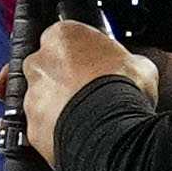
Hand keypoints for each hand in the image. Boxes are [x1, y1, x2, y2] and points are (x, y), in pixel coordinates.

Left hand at [13, 16, 145, 166]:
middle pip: (47, 68)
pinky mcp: (31, 126)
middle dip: (64, 80)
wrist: (113, 129)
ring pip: (41, 100)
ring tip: (86, 118)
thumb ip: (126, 60)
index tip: (96, 66)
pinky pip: (41, 127)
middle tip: (90, 93)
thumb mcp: (140, 64)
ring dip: (59, 107)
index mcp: (62, 36)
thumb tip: (132, 67)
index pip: (65, 39)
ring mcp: (31, 95)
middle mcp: (38, 62)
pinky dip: (55, 131)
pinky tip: (77, 133)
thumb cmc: (125, 90)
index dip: (83, 55)